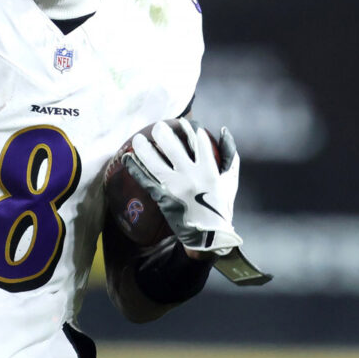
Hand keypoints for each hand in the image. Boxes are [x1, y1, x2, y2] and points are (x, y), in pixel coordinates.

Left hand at [124, 118, 242, 253]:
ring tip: (138, 138)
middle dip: (163, 133)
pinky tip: (127, 158)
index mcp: (209, 171)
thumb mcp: (231, 179)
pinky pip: (146, 180)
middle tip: (158, 126)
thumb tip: (223, 130)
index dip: (190, 129)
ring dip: (144, 148)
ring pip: (155, 162)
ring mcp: (175, 188)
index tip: (184, 122)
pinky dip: (135, 168)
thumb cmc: (221, 205)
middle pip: (173, 148)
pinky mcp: (163, 198)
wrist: (209, 235)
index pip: (199, 142)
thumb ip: (229, 154)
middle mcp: (191, 176)